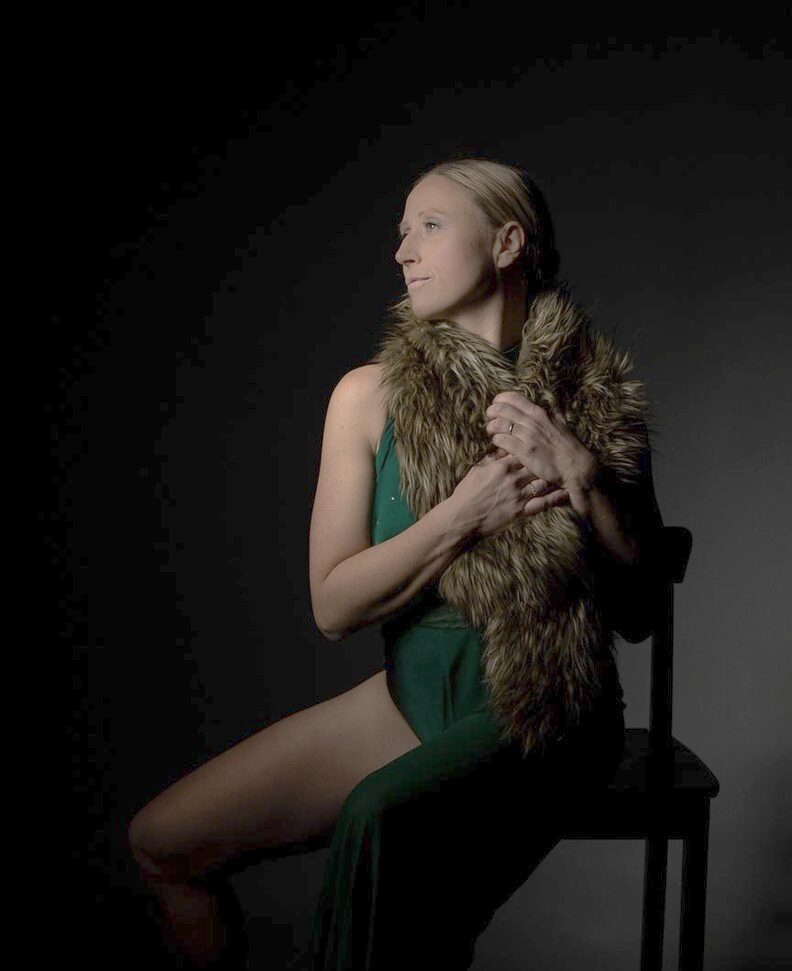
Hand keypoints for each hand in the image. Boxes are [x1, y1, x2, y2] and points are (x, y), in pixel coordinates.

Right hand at [449, 444, 570, 540]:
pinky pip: (542, 504)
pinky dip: (555, 499)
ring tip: (566, 472)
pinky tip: (565, 494)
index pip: (523, 451)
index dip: (533, 447)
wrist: (462, 518)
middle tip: (560, 456)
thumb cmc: (466, 493)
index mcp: (501, 466)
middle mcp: (512, 478)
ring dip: (555, 477)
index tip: (542, 443)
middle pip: (536, 464)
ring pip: (543, 482)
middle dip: (547, 460)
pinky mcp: (520, 511)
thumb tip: (502, 446)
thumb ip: (491, 457)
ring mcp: (518, 495)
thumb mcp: (477, 470)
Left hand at [484, 392, 598, 497]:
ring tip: (491, 432)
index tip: (496, 405)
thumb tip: (549, 403)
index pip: (512, 398)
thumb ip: (550, 413)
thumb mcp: (559, 423)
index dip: (499, 400)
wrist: (575, 466)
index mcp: (539, 413)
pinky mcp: (523, 452)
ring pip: (498, 425)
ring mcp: (527, 436)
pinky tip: (498, 444)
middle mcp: (531, 422)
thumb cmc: (567, 446)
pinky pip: (501, 441)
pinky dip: (496, 441)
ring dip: (491, 428)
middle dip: (491, 413)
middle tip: (489, 418)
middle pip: (500, 409)